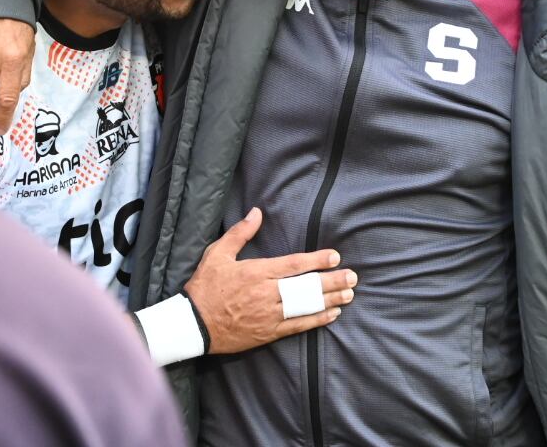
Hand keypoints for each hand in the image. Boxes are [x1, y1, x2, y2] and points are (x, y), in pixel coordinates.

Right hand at [183, 208, 354, 353]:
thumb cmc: (205, 287)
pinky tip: (331, 314)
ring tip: (349, 295)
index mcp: (257, 272)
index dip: (317, 261)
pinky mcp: (268, 333)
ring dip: (330, 301)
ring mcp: (269, 315)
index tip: (335, 257)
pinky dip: (316, 320)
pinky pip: (298, 326)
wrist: (193, 325)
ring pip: (306, 307)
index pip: (294, 265)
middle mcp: (267, 294)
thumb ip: (239, 233)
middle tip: (352, 277)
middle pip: (306, 287)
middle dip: (332, 281)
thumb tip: (256, 213)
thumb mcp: (217, 254)